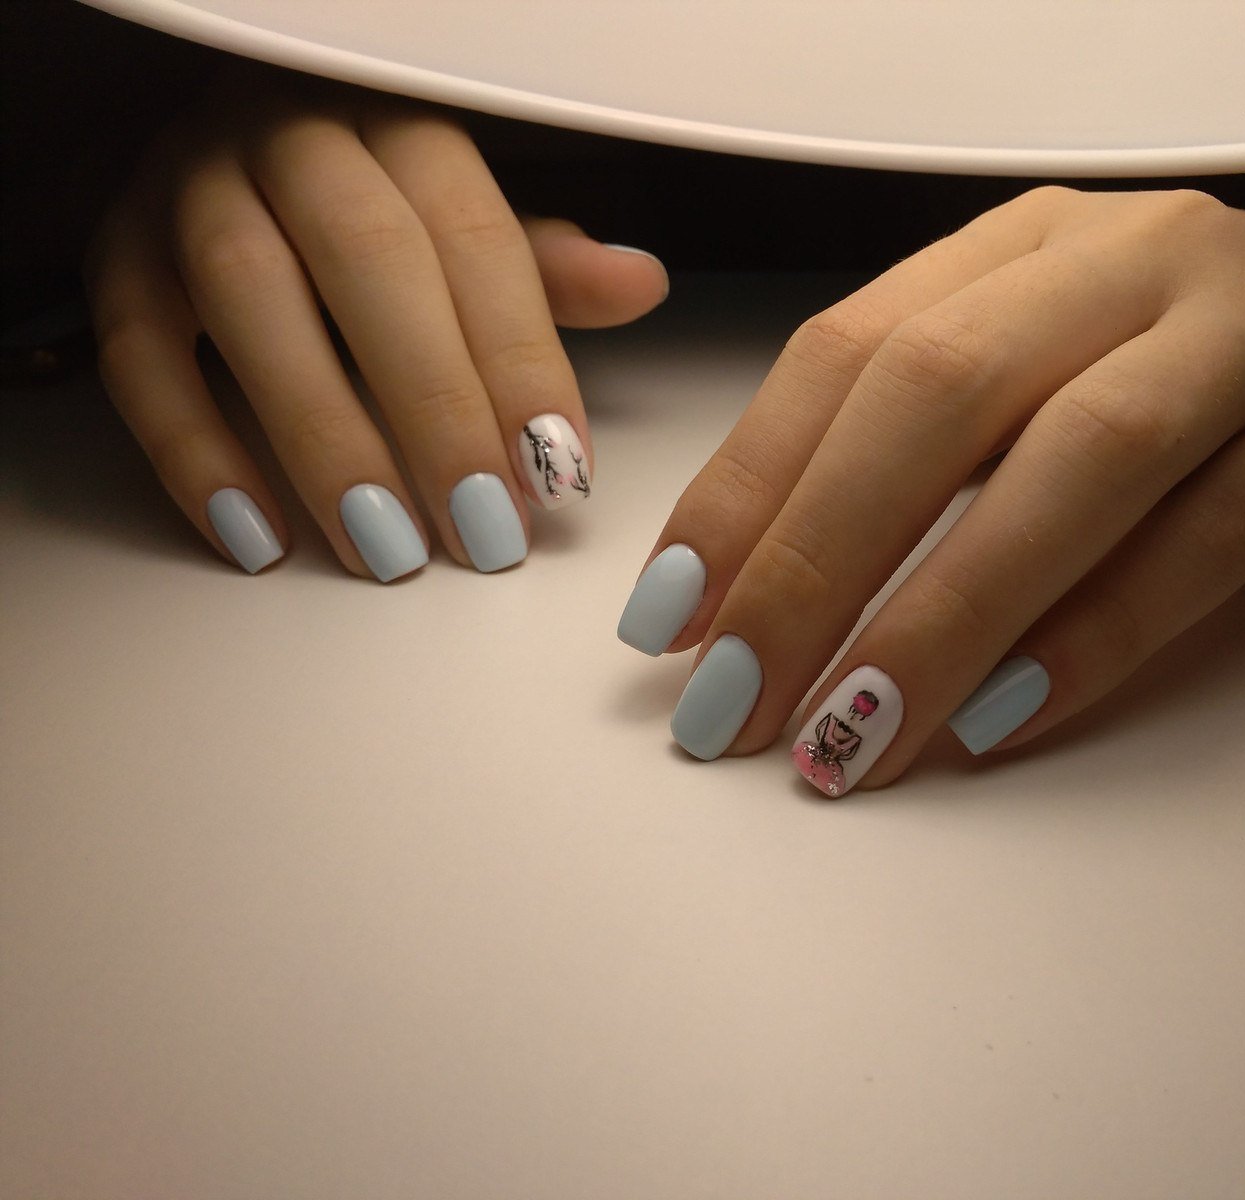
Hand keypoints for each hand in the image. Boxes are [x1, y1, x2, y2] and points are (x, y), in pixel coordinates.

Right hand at [86, 67, 667, 579]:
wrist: (233, 145)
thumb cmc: (374, 201)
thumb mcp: (465, 219)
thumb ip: (539, 265)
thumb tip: (639, 282)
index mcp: (402, 127)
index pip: (476, 238)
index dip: (522, 361)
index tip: (558, 472)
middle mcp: (295, 141)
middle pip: (368, 260)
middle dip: (434, 407)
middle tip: (482, 527)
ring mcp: (191, 189)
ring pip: (248, 298)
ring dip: (323, 435)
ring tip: (387, 548)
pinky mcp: (118, 255)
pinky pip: (139, 353)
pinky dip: (193, 452)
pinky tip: (260, 536)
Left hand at [621, 185, 1244, 795]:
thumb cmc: (1192, 358)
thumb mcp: (1043, 358)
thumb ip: (921, 447)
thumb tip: (760, 593)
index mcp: (1018, 246)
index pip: (844, 353)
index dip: (745, 488)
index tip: (673, 620)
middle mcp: (1117, 263)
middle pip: (933, 397)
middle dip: (810, 562)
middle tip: (732, 704)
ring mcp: (1236, 333)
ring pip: (1072, 464)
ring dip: (939, 614)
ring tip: (848, 738)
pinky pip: (1203, 539)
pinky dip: (1092, 634)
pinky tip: (1001, 721)